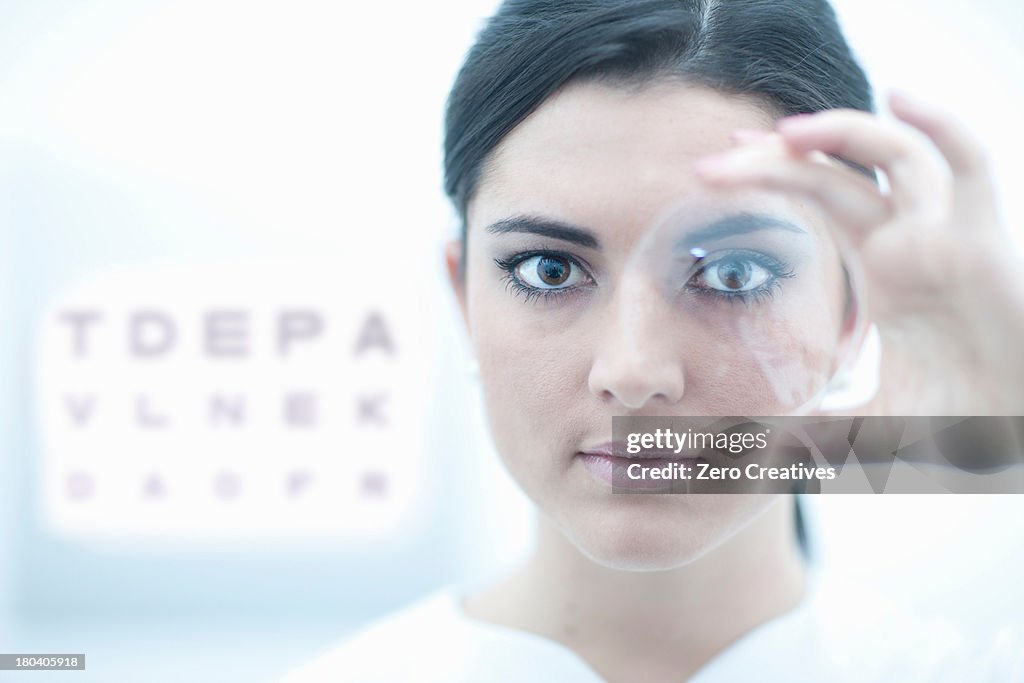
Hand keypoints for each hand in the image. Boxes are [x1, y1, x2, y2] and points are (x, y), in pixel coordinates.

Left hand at [695, 92, 1023, 414]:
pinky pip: (970, 163)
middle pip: (834, 173)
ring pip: (893, 154)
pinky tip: (900, 95)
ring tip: (780, 134)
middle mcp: (909, 238)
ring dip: (839, 132)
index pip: (817, 198)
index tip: (714, 170)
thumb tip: (755, 453)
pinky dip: (940, 123)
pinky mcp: (986, 241)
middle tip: (711, 163)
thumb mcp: (871, 419)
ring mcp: (947, 233)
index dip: (770, 176)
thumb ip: (817, 429)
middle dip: (773, 160)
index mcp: (881, 266)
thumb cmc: (963, 418)